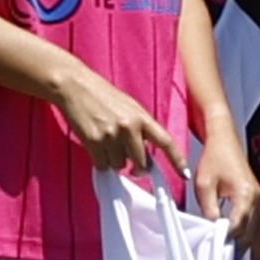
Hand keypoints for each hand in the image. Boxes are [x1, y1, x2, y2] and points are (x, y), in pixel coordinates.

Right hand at [55, 65, 187, 175]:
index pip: (165, 141)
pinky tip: (96, 144)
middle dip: (137, 167)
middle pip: (142, 163)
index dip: (177, 159)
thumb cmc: (102, 95)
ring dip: (115, 160)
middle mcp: (129, 126)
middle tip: (130, 163)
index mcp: (142, 116)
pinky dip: (100, 160)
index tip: (185, 174)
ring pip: (120, 166)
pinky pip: (103, 165)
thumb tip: (144, 153)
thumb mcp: (129, 107)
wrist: (75, 86)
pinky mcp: (94, 142)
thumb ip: (140, 128)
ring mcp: (111, 135)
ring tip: (106, 141)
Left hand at [192, 121, 259, 248]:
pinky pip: (251, 221)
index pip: (237, 227)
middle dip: (234, 246)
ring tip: (224, 253)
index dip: (225, 240)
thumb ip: (209, 209)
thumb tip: (212, 230)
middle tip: (219, 259)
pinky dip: (242, 231)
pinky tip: (230, 238)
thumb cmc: (214, 158)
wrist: (224, 139)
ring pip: (252, 229)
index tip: (214, 251)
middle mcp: (256, 198)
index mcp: (245, 194)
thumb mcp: (204, 185)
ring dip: (239, 241)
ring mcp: (258, 198)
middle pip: (248, 232)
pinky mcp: (255, 198)